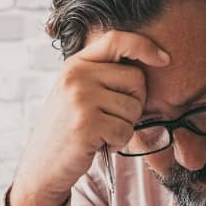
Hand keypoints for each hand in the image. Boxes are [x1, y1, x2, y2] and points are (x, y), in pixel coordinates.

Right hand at [8, 30, 169, 205]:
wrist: (41, 166)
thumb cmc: (68, 131)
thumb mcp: (77, 93)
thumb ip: (102, 75)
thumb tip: (149, 62)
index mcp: (75, 64)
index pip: (116, 40)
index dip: (144, 46)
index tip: (163, 58)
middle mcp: (76, 76)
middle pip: (136, 79)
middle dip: (134, 103)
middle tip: (111, 118)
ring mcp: (80, 99)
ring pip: (133, 108)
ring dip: (124, 127)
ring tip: (100, 133)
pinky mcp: (86, 124)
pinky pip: (125, 131)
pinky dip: (118, 143)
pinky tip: (98, 144)